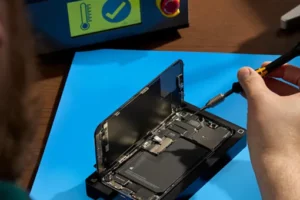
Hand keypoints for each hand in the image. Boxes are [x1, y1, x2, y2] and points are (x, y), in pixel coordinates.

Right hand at [238, 63, 299, 199]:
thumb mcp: (259, 101)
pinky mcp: (297, 129)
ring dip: (268, 92)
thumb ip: (252, 82)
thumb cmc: (273, 133)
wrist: (277, 168)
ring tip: (248, 91)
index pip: (298, 73)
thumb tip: (245, 71)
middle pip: (293, 85)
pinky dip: (270, 104)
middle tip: (253, 80)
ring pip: (287, 98)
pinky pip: (285, 110)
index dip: (279, 68)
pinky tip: (254, 103)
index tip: (262, 69)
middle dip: (270, 80)